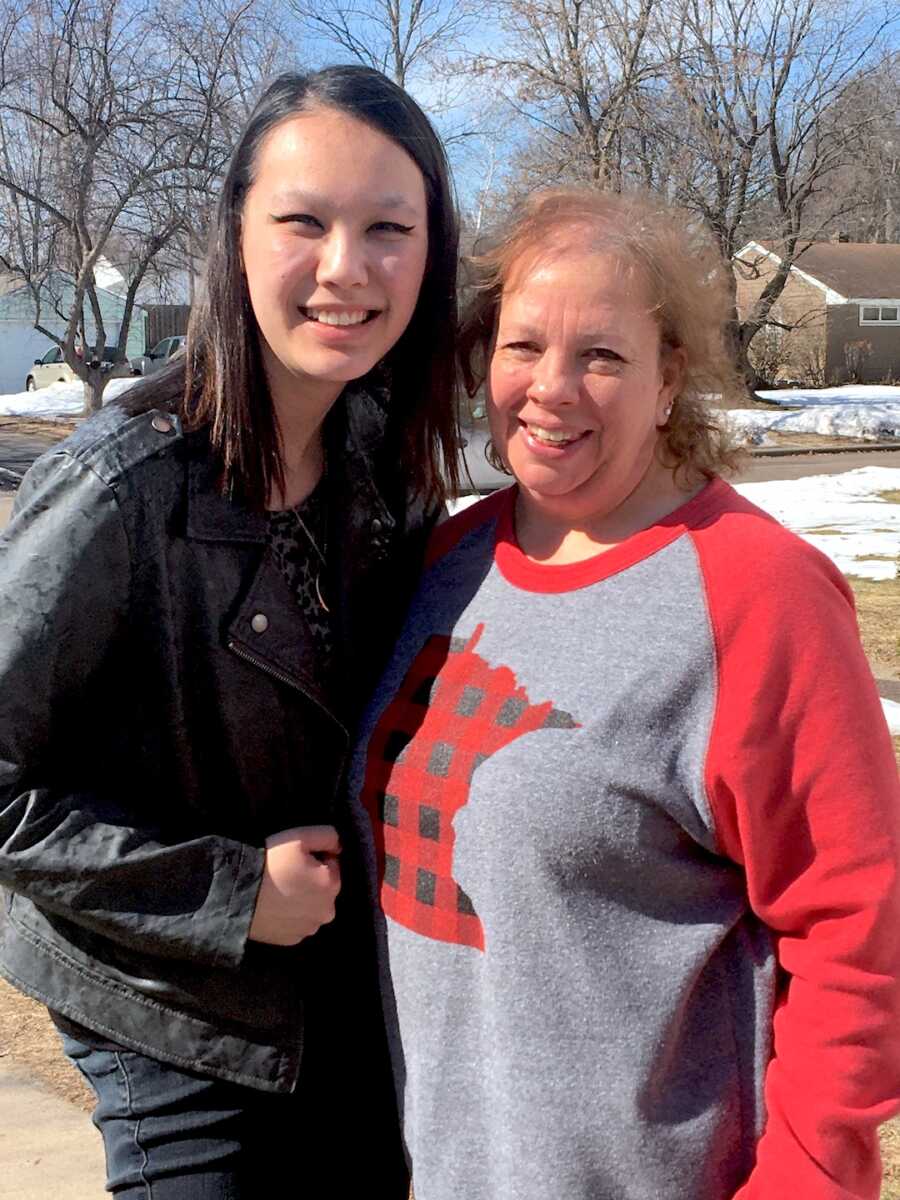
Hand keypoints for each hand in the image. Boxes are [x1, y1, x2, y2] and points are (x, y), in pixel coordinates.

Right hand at [248, 825, 340, 945]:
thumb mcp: (300, 837)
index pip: (331, 865)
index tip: (295, 860)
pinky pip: (296, 923)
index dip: (314, 859)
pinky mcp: (291, 940)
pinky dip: (290, 916)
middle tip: (286, 874)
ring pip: (311, 907)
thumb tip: (339, 846)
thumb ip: (328, 835)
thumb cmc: (271, 863)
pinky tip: (274, 906)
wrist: (237, 894)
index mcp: (332, 885)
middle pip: (323, 889)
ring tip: (278, 891)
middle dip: (311, 881)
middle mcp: (327, 911)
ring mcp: (309, 928)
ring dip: (302, 899)